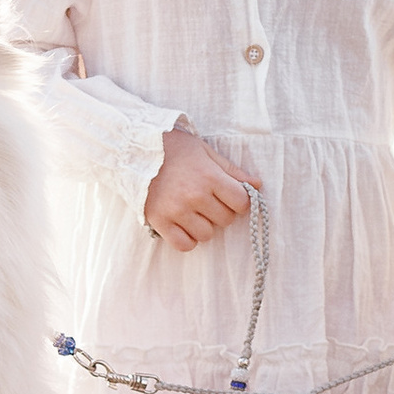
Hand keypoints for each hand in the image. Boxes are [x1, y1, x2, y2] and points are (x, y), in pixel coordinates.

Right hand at [144, 128, 259, 251]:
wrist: (136, 150)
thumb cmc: (174, 149)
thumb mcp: (206, 152)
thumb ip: (232, 170)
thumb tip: (257, 185)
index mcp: (209, 176)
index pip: (242, 203)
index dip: (239, 201)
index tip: (229, 196)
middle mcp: (195, 196)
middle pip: (226, 220)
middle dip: (221, 212)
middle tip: (207, 200)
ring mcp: (176, 210)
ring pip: (207, 235)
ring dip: (204, 226)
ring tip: (193, 211)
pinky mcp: (159, 221)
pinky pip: (184, 245)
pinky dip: (187, 239)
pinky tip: (183, 225)